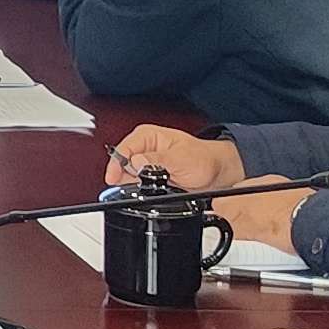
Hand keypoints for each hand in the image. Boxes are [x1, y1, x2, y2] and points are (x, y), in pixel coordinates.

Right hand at [106, 126, 243, 193]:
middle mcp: (144, 148)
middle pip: (122, 162)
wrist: (215, 173)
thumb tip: (137, 161)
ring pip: (127, 175)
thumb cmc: (203, 158)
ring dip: (131, 184)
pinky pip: (136, 184)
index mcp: (148, 136)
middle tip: (132, 185)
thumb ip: (158, 160)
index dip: (116, 164)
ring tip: (146, 188)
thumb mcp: (180, 159)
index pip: (124, 148)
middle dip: (123, 176)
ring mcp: (146, 162)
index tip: (113, 177)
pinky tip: (146, 192)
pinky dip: (138, 190)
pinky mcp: (149, 176)